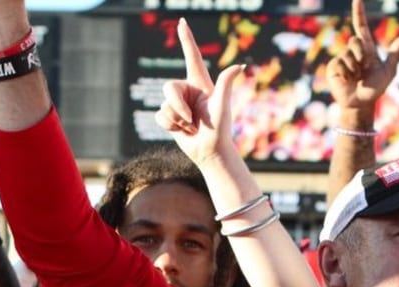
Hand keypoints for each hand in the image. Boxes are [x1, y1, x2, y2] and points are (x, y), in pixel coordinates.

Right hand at [154, 19, 242, 168]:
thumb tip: (239, 66)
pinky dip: (169, 126)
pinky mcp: (170, 117)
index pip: (191, 57)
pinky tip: (182, 132)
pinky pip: (159, 116)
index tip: (182, 22)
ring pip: (163, 105)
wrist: (211, 152)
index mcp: (200, 84)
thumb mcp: (222, 105)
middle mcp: (188, 91)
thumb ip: (226, 83)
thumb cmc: (220, 129)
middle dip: (178, 107)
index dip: (187, 39)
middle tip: (192, 121)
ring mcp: (178, 104)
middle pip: (168, 87)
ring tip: (192, 128)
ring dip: (177, 120)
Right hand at [325, 0, 398, 111]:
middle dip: (361, 55)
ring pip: (347, 54)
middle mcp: (353, 51)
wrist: (362, 104)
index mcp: (367, 49)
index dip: (359, 12)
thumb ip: (394, 54)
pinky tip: (347, 80)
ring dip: (355, 68)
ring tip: (356, 77)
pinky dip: (346, 73)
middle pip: (355, 40)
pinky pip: (339, 63)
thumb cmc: (376, 88)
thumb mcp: (388, 72)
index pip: (361, 26)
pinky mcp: (333, 67)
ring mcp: (342, 58)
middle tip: (364, 69)